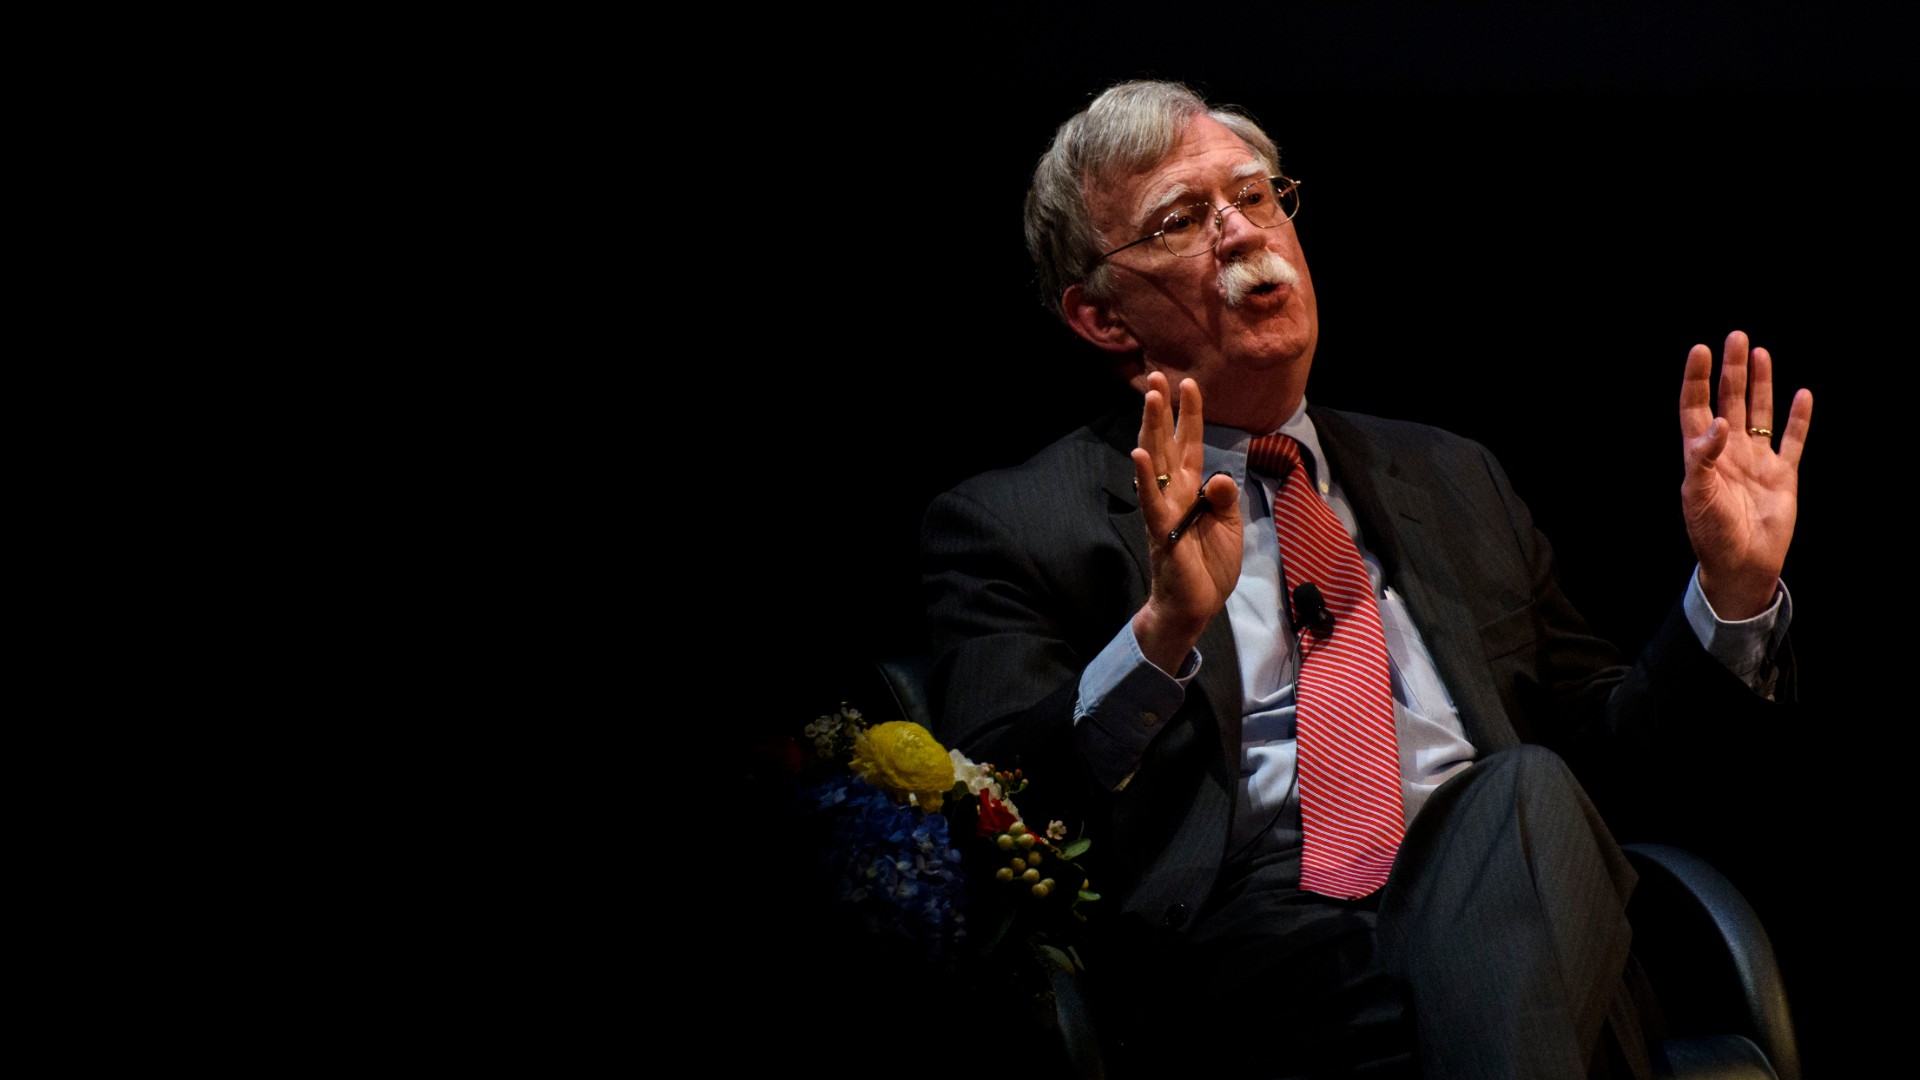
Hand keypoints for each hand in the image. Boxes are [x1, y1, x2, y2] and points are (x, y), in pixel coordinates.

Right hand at [1130, 373, 1242, 670]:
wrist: (1196, 605)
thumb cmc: (1209, 567)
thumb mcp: (1230, 527)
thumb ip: (1224, 499)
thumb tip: (1219, 475)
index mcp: (1194, 490)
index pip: (1190, 444)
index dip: (1189, 415)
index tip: (1188, 384)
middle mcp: (1175, 493)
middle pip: (1168, 444)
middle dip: (1162, 410)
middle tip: (1157, 376)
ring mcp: (1164, 509)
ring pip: (1157, 463)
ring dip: (1152, 429)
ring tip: (1150, 399)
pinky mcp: (1161, 530)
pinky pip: (1151, 500)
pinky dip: (1145, 477)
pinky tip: (1139, 454)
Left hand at [1679, 330, 1812, 618]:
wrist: (1741, 564)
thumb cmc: (1711, 533)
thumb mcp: (1698, 495)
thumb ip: (1704, 458)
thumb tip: (1719, 422)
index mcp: (1701, 455)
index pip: (1696, 407)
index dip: (1697, 380)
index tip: (1700, 351)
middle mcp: (1729, 452)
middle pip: (1730, 401)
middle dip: (1732, 370)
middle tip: (1736, 337)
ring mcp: (1757, 461)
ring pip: (1759, 413)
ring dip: (1760, 384)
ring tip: (1760, 353)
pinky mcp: (1783, 475)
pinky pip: (1792, 440)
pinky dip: (1798, 419)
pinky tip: (1802, 395)